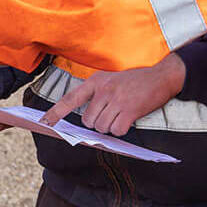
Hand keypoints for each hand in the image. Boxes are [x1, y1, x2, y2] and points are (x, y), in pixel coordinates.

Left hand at [40, 54, 186, 135]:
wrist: (162, 76)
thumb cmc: (136, 81)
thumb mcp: (111, 80)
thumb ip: (97, 95)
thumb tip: (87, 119)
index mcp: (96, 81)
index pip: (70, 98)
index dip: (56, 112)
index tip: (45, 122)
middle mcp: (104, 90)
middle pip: (88, 120)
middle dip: (97, 123)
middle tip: (111, 115)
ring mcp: (116, 100)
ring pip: (102, 127)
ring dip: (111, 127)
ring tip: (121, 115)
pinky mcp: (129, 110)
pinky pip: (117, 131)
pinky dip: (122, 130)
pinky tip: (129, 119)